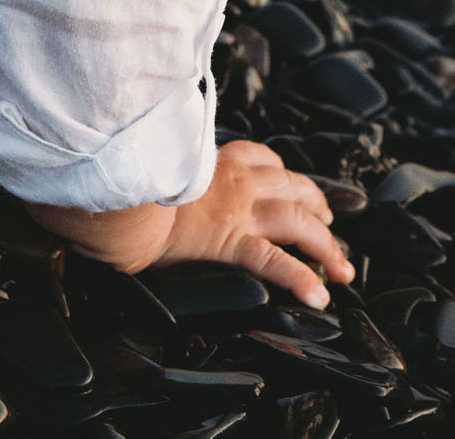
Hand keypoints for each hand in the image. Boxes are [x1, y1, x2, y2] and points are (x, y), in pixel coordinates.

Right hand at [28, 140, 355, 308]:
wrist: (113, 198)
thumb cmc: (121, 187)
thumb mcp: (149, 169)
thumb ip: (162, 173)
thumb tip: (145, 179)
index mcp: (213, 162)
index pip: (262, 158)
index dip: (286, 174)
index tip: (297, 185)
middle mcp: (233, 180)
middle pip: (292, 186)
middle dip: (319, 205)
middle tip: (331, 225)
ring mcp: (237, 209)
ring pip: (297, 221)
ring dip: (326, 245)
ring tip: (342, 269)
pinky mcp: (230, 239)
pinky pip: (276, 261)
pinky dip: (301, 278)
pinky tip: (319, 297)